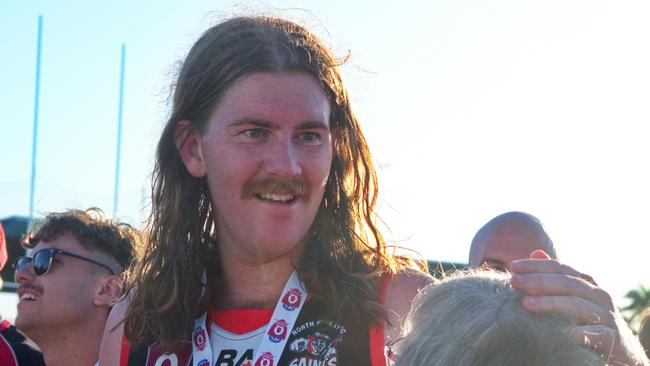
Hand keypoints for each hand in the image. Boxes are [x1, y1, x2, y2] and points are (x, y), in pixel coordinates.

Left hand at [510, 250, 648, 365]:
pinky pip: (595, 333)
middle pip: (567, 283)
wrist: (622, 351)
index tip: (512, 267)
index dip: (535, 266)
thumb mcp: (572, 296)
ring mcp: (607, 316)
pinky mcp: (613, 338)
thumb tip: (535, 252)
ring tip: (526, 304)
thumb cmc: (588, 321)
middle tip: (514, 282)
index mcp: (586, 283)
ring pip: (578, 305)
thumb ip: (554, 276)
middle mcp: (598, 295)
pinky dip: (578, 332)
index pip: (559, 269)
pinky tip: (560, 332)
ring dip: (550, 303)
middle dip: (538, 281)